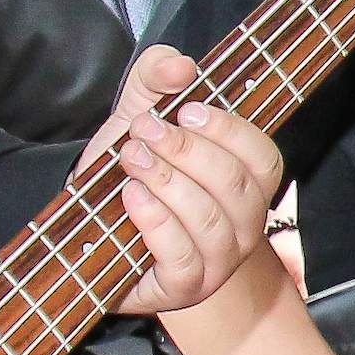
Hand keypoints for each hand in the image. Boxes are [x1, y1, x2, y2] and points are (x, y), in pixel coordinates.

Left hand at [94, 48, 283, 315]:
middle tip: (143, 131)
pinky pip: (182, 256)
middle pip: (235, 187)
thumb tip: (180, 66)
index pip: (264, 158)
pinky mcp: (183, 288)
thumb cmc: (130, 172)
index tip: (187, 110)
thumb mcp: (139, 111)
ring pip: (210, 221)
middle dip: (186, 152)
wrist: (90, 228)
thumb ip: (157, 75)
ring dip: (167, 183)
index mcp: (246, 185)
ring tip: (132, 160)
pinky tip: (132, 197)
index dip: (230, 132)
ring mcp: (218, 263)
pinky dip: (156, 221)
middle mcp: (243, 227)